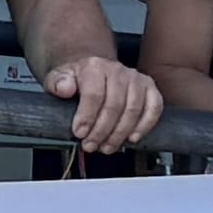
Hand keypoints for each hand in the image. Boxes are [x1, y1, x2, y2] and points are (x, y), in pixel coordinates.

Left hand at [45, 52, 159, 155]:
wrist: (92, 71)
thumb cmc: (76, 79)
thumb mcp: (58, 78)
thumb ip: (57, 83)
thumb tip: (65, 88)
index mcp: (94, 67)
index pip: (94, 94)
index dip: (87, 117)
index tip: (80, 134)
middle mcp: (118, 70)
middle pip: (114, 105)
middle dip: (102, 131)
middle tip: (91, 145)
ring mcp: (136, 79)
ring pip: (133, 109)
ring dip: (120, 133)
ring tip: (107, 146)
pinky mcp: (149, 88)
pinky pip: (154, 107)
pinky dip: (145, 125)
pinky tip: (132, 138)